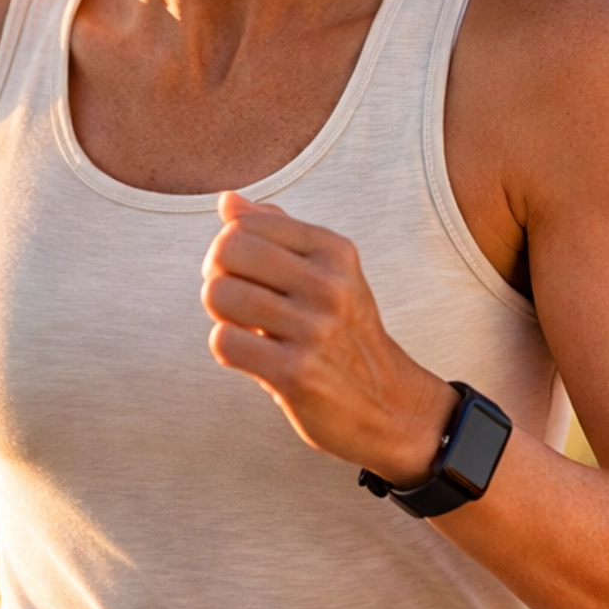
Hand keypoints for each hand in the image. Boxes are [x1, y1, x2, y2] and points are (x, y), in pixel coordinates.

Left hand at [201, 192, 455, 484]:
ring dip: (222, 316)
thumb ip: (277, 233)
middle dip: (217, 276)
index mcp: (333, 250)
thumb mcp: (327, 273)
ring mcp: (314, 329)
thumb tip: (227, 201)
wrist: (391, 407)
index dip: (228, 248)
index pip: (243, 223)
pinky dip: (229, 349)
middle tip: (236, 302)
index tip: (244, 274)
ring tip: (247, 330)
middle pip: (226, 251)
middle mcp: (328, 284)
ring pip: (219, 294)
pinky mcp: (297, 373)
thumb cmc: (345, 336)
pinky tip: (255, 358)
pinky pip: (224, 342)